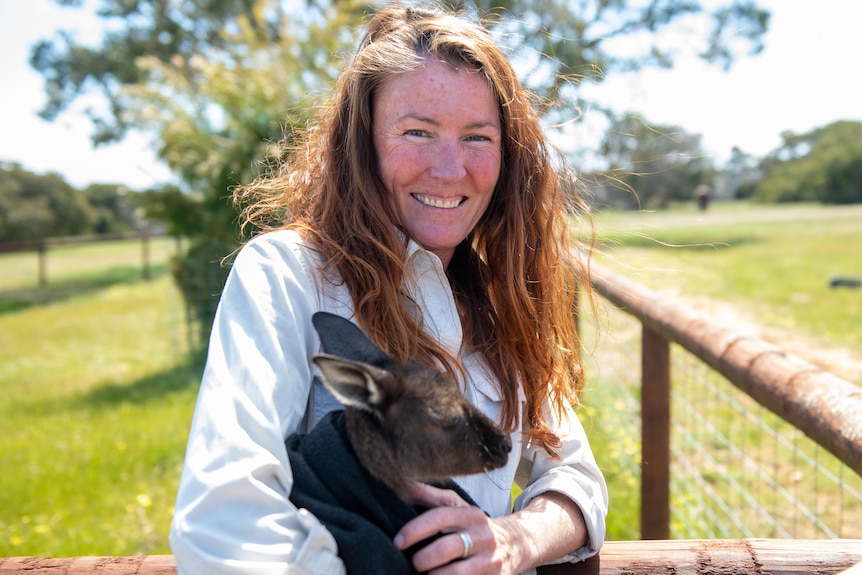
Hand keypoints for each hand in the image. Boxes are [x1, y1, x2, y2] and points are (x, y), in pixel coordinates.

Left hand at [394, 483, 525, 574]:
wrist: (518, 542)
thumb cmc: (476, 525)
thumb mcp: (458, 507)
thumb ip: (431, 497)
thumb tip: (403, 485)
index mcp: (470, 515)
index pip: (440, 517)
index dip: (415, 529)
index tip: (398, 541)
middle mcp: (482, 536)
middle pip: (448, 547)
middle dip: (424, 558)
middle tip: (413, 563)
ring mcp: (490, 561)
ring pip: (458, 573)